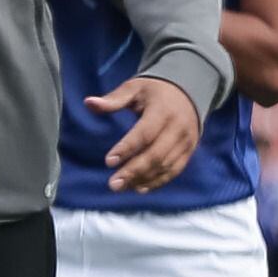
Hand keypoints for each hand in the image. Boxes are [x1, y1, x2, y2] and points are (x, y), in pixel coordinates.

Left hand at [95, 72, 201, 191]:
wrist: (189, 91)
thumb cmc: (154, 91)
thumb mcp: (134, 88)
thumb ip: (113, 99)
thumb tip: (88, 102)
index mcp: (163, 110)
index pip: (145, 133)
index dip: (127, 148)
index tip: (108, 161)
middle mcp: (179, 128)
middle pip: (156, 154)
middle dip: (134, 171)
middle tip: (113, 184)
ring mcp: (186, 141)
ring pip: (166, 165)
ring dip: (143, 179)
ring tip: (121, 187)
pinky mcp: (189, 150)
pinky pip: (175, 170)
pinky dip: (158, 181)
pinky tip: (139, 188)